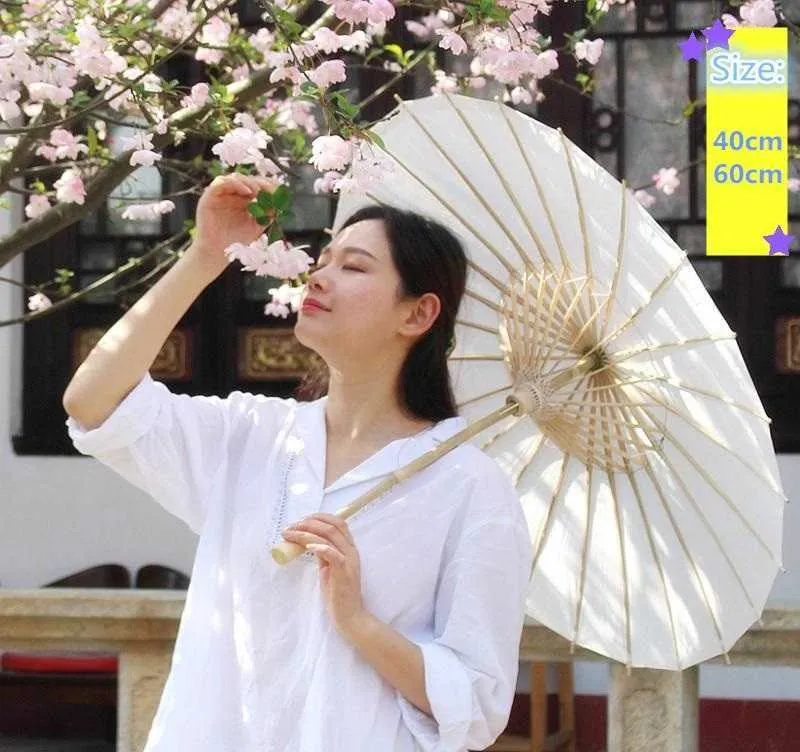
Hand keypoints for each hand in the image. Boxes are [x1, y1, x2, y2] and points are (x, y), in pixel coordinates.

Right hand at [189, 173, 280, 276]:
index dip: (268, 184)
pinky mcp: (209, 196)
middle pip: (248, 179)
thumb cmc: (236, 239)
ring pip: (235, 177)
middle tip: (271, 190)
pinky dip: (235, 183)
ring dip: (249, 182)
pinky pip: (220, 182)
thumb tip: (280, 201)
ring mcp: (221, 194)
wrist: (217, 251)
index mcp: (243, 199)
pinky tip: (247, 192)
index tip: (279, 190)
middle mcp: (232, 194)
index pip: (257, 184)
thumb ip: (268, 213)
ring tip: (258, 192)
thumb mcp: (257, 225)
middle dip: (261, 183)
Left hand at [282, 512, 368, 639]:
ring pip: (329, 537)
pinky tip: (307, 546)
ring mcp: (349, 560)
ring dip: (306, 532)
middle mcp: (351, 550)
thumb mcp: (328, 568)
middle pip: (333, 526)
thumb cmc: (337, 593)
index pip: (338, 523)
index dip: (320, 517)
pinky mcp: (344, 571)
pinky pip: (332, 553)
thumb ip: (323, 554)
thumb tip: (308, 541)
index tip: (302, 519)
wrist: (349, 615)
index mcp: (349, 547)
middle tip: (292, 525)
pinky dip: (319, 546)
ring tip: (291, 533)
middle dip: (310, 522)